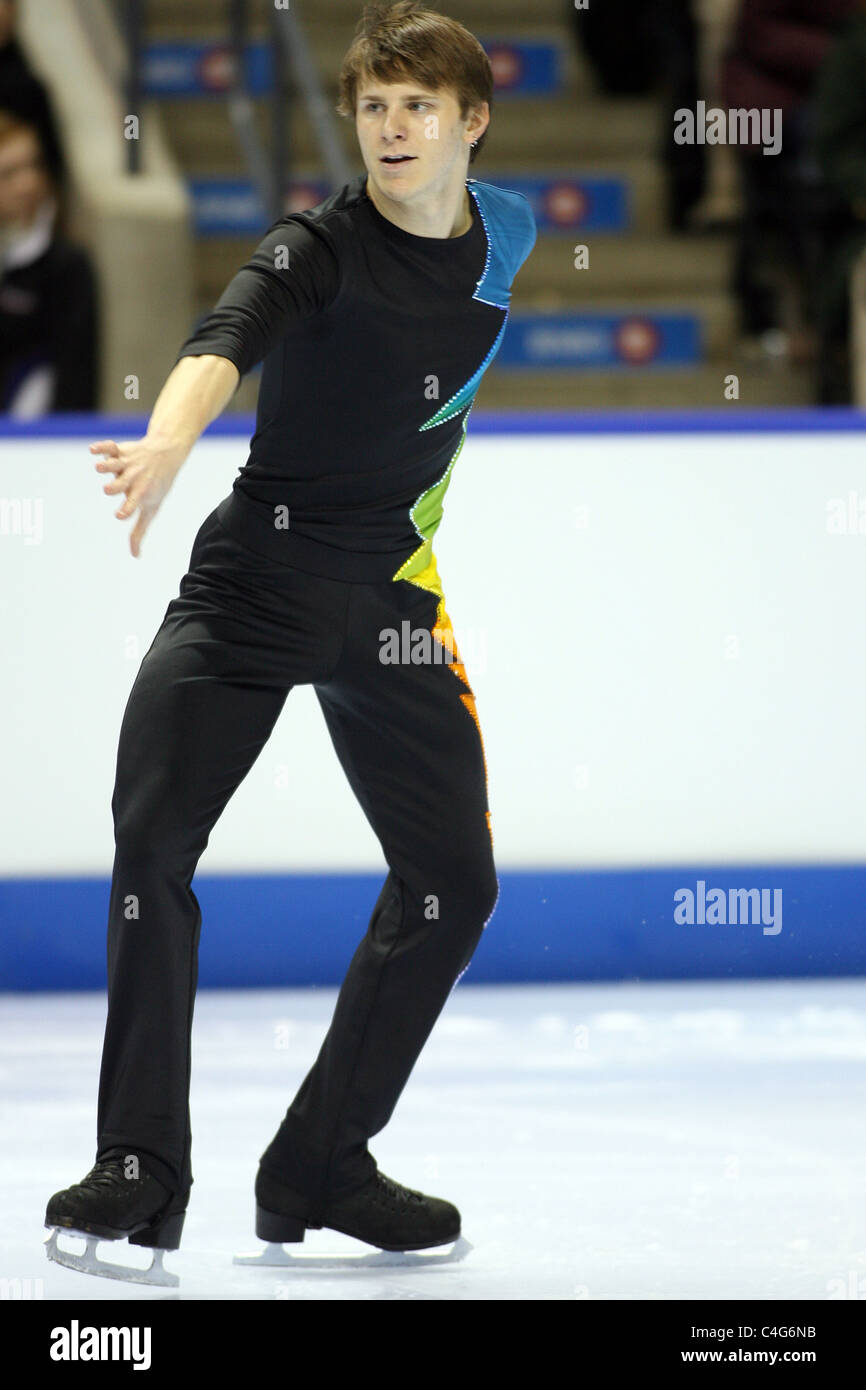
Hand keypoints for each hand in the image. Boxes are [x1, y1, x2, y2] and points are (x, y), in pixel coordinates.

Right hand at [91, 435, 188, 556]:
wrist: (167, 454)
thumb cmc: (157, 486)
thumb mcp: (151, 508)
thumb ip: (140, 531)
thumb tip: (135, 555)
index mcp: (140, 494)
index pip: (133, 504)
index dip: (127, 509)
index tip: (120, 516)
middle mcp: (133, 479)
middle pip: (121, 484)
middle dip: (115, 487)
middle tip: (108, 490)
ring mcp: (126, 464)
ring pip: (114, 464)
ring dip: (107, 466)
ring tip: (100, 467)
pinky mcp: (121, 451)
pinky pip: (110, 447)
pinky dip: (102, 447)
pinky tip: (93, 450)